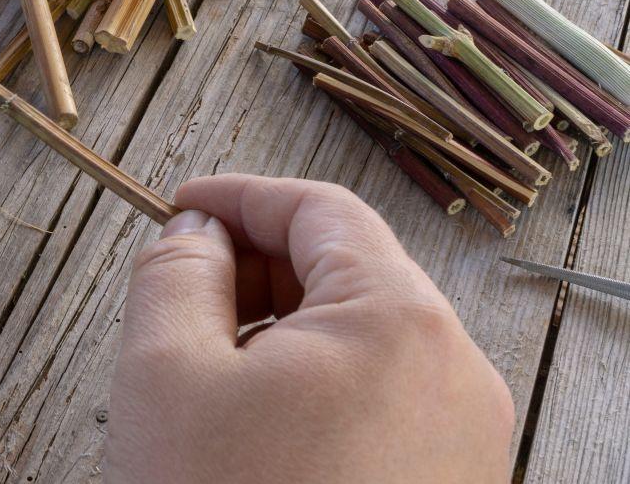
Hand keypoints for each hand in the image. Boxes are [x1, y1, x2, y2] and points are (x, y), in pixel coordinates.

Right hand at [105, 174, 512, 482]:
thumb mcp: (167, 374)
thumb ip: (174, 273)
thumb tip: (194, 231)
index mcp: (397, 321)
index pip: (318, 209)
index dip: (239, 195)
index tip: (181, 205)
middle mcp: (454, 371)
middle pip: (349, 270)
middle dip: (257, 266)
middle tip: (181, 290)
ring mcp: (466, 437)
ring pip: (363, 339)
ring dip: (280, 330)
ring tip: (208, 372)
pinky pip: (381, 400)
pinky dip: (314, 386)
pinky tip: (252, 428)